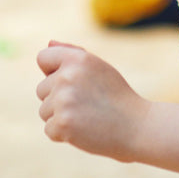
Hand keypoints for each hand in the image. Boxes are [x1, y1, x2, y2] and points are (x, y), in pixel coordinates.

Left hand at [36, 40, 146, 161]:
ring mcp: (64, 100)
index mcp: (77, 58)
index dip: (52, 71)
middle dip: (58, 99)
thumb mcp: (99, 68)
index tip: (72, 83)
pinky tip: (85, 130)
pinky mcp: (62, 123)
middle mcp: (68, 76)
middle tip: (88, 104)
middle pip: (41, 89)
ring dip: (61, 117)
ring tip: (88, 117)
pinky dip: (64, 134)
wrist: (137, 127)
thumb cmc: (117, 97)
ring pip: (44, 111)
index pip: (43, 58)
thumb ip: (72, 54)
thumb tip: (49, 44)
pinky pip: (49, 130)